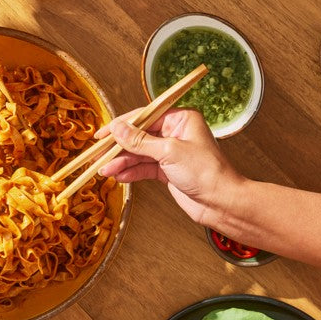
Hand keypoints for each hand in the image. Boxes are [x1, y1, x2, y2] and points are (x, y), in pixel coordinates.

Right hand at [96, 108, 245, 224]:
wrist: (221, 202)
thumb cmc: (206, 172)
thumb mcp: (169, 152)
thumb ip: (140, 141)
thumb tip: (117, 128)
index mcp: (181, 119)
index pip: (144, 117)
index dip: (121, 125)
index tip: (103, 134)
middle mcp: (175, 133)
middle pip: (139, 136)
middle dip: (119, 147)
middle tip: (98, 155)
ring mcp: (171, 152)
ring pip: (139, 154)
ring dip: (122, 162)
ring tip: (104, 170)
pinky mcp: (168, 171)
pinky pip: (144, 168)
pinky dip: (131, 172)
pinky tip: (118, 176)